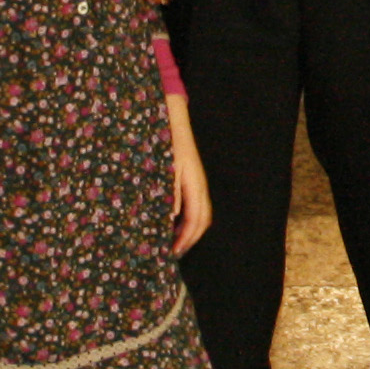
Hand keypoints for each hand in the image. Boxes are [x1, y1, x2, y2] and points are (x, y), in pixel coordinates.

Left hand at [165, 96, 212, 254]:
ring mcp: (197, 181)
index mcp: (194, 183)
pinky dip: (188, 219)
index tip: (172, 252)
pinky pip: (195, 204)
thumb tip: (171, 217)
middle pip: (203, 220)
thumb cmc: (167, 139)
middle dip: (190, 239)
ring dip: (190, 231)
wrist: (172, 115)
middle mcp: (199, 185)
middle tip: (173, 253)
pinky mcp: (191, 178)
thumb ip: (169, 191)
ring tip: (174, 242)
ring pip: (201, 213)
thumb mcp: (165, 165)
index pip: (196, 218)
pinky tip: (173, 222)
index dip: (185, 238)